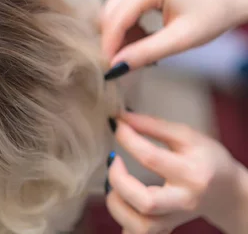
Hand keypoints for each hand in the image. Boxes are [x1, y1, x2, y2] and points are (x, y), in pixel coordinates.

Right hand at [100, 0, 236, 68]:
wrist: (226, 0)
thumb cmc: (210, 17)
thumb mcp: (180, 40)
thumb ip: (146, 52)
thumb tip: (116, 66)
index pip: (117, 19)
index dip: (110, 45)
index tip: (109, 68)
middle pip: (109, 16)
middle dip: (114, 42)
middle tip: (126, 64)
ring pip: (112, 15)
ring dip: (120, 37)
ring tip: (141, 52)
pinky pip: (119, 12)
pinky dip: (126, 30)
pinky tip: (142, 40)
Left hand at [106, 112, 247, 232]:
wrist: (227, 192)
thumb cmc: (207, 159)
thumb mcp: (187, 136)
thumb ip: (154, 125)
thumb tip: (122, 117)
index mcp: (192, 173)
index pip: (151, 158)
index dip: (127, 138)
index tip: (116, 124)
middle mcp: (184, 201)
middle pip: (146, 203)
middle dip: (119, 180)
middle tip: (113, 161)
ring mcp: (174, 219)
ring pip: (140, 226)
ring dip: (116, 204)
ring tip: (114, 184)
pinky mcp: (165, 228)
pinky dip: (124, 222)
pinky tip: (122, 204)